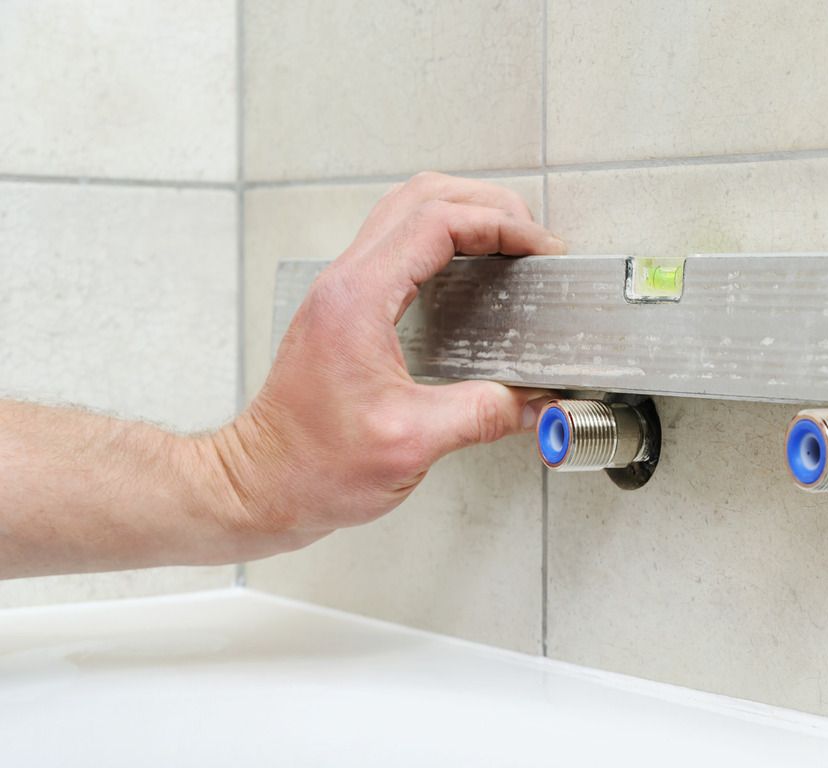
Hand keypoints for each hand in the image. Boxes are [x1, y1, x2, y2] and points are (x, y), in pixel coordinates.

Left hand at [208, 172, 563, 555]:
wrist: (263, 484)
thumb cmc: (313, 466)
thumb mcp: (414, 444)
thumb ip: (485, 415)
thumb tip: (539, 403)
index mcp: (358, 300)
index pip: (438, 222)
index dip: (500, 226)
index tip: (540, 249)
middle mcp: (346, 283)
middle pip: (423, 198)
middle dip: (489, 207)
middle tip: (535, 239)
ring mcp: (343, 292)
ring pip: (407, 211)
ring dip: (465, 215)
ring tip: (512, 243)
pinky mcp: (348, 310)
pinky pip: (399, 245)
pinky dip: (445, 240)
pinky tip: (474, 271)